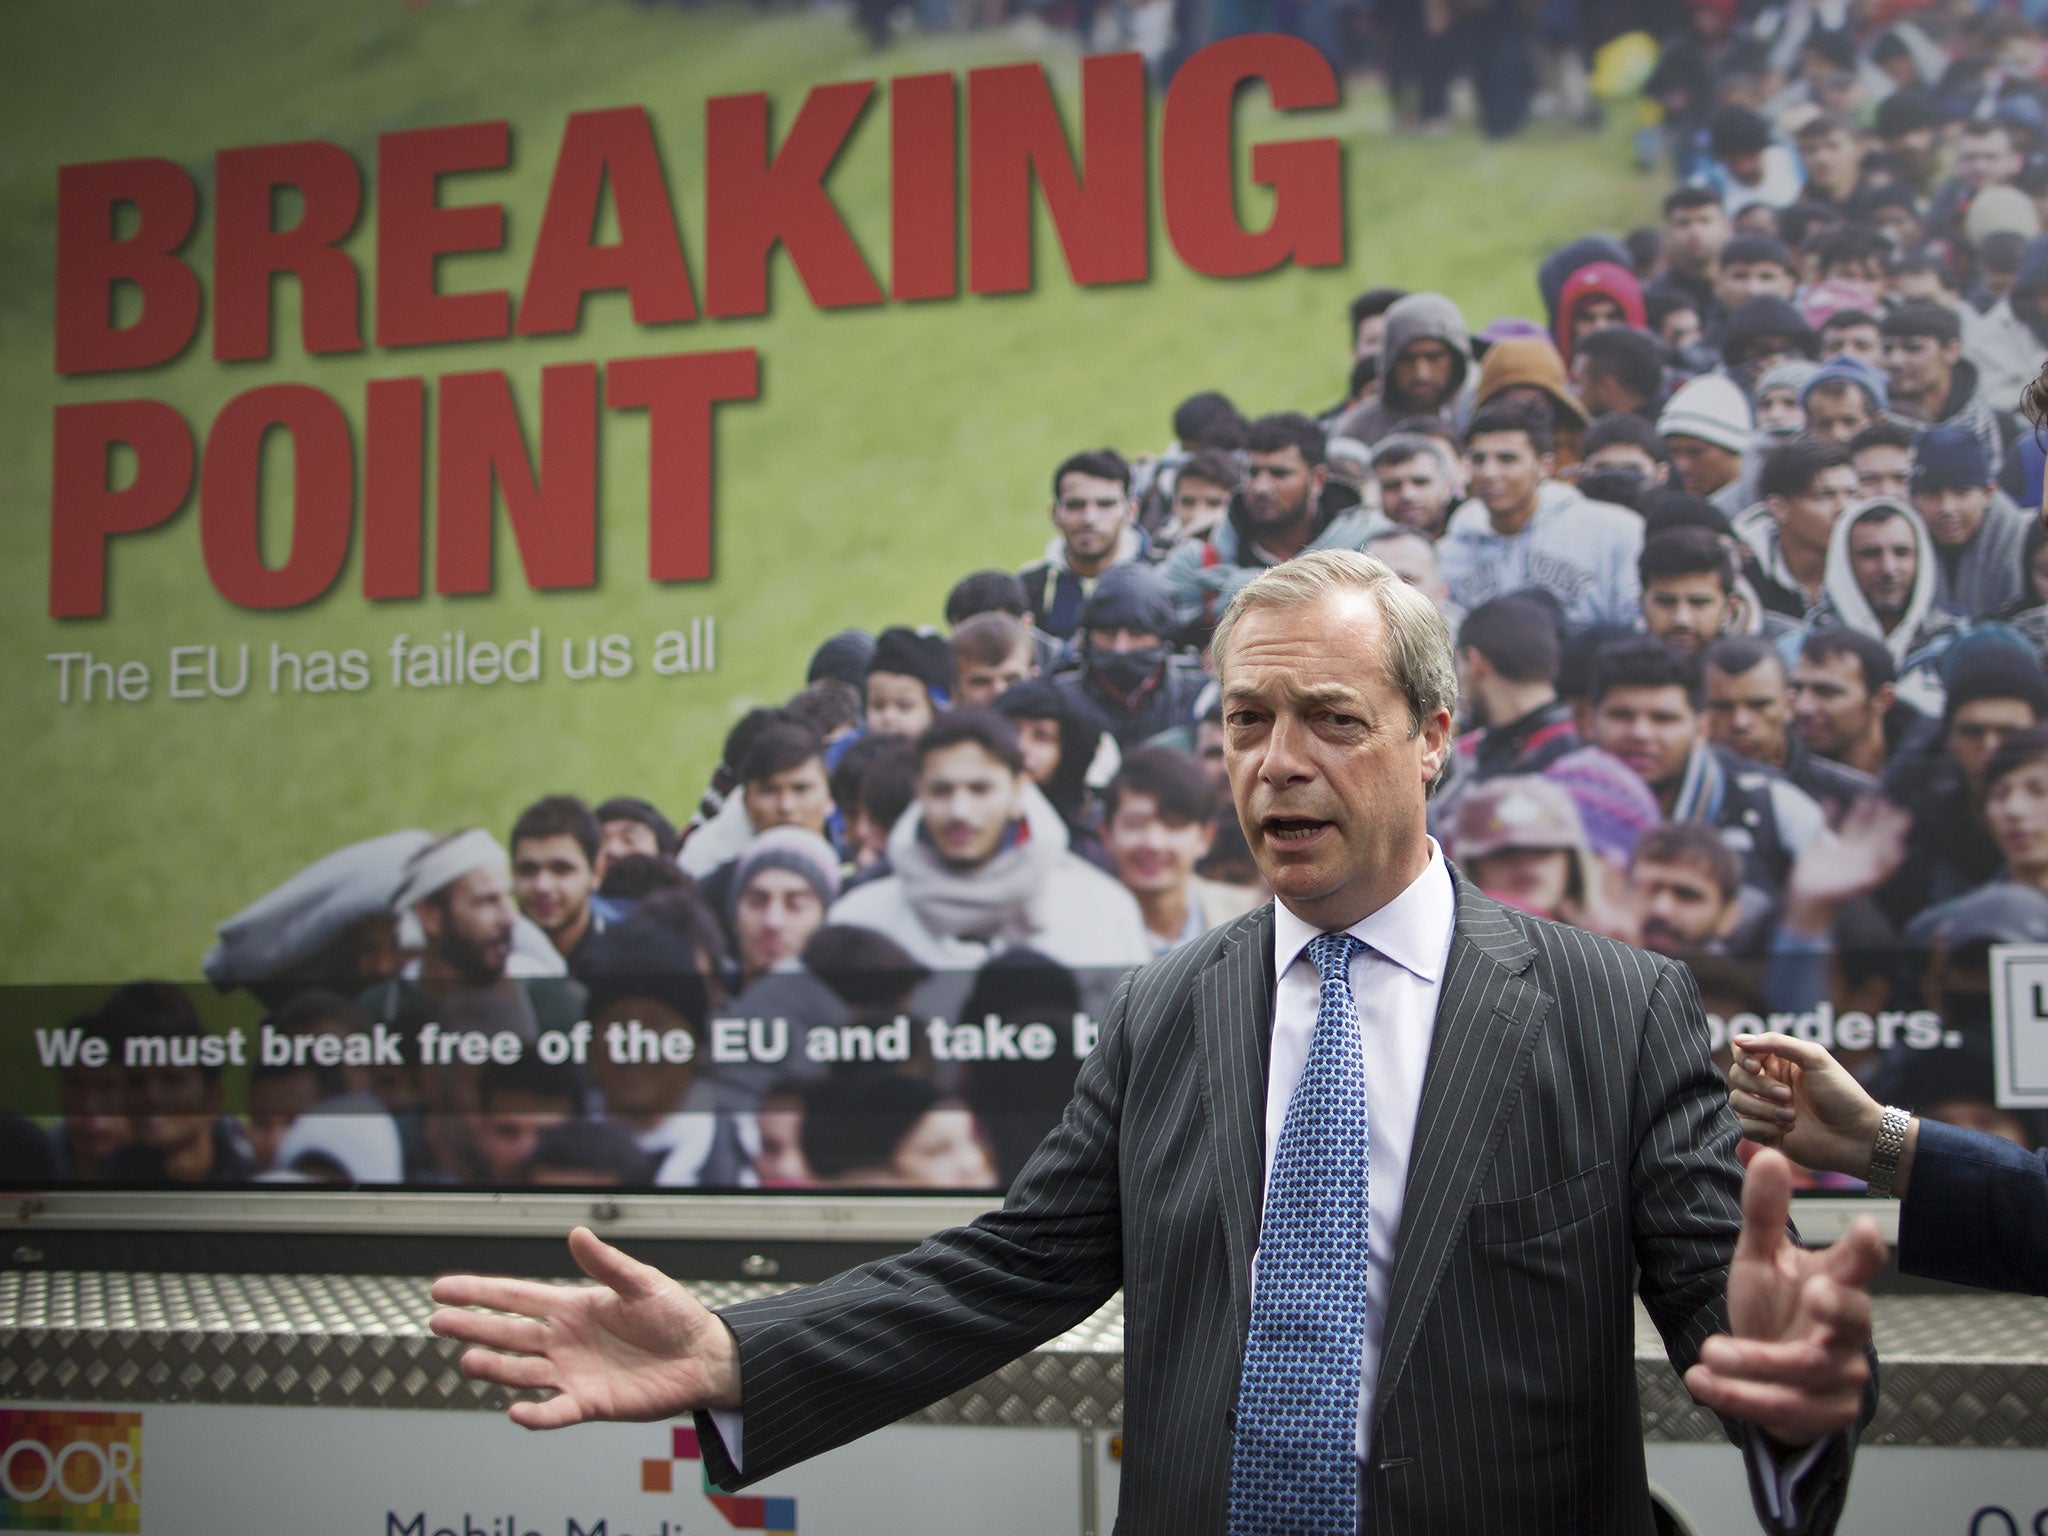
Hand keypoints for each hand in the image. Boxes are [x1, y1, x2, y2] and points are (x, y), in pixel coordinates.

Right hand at [429, 1226, 741, 1428]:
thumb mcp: (642, 1282)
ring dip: (495, 1368)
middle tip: (437, 1322)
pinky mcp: (590, 1402)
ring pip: (522, 1372)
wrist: (702, 1357)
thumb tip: (576, 1233)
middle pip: (507, 1333)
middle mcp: (563, 1340)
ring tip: (469, 1361)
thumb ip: (607, 1263)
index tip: (441, 1288)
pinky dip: (536, 1414)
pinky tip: (516, 1412)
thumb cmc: (674, 1316)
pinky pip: (556, 1411)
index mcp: (571, 1307)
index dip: (478, 1292)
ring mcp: (572, 1372)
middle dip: (471, 1327)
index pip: (514, 1297)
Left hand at [1684, 1150, 1884, 1446]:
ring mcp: (1841, 1374)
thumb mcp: (1761, 1258)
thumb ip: (1765, 1213)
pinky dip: (1739, 1397)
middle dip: (1838, 1308)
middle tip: (1814, 1291)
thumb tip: (1767, 1153)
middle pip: (1854, 1320)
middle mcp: (1848, 1330)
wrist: (1772, 1372)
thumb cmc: (1777, 1304)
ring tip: (1709, 1351)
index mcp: (1836, 1282)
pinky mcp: (1824, 1413)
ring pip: (1807, 1370)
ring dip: (1755, 1363)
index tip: (1865, 1227)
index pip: (1859, 1263)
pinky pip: (1784, 1409)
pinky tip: (1701, 1381)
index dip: (1864, 1249)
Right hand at [1728, 1031, 1885, 1179]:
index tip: (1757, 1066)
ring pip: (1738, 1101)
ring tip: (1792, 1116)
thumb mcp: (1816, 1058)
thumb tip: (1739, 1039)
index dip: (1743, 1057)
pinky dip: (1761, 1126)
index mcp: (1780, 1063)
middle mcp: (1769, 1084)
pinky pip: (1743, 1126)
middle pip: (1738, 1076)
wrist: (1857, 1137)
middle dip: (1761, 1086)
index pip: (1743, 1051)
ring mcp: (1766, 1109)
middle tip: (1788, 1095)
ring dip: (1764, 1108)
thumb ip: (1778, 1043)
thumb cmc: (1843, 1095)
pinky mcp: (1765, 1133)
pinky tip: (1785, 1129)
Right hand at [1782, 796, 1908, 927]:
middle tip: (1888, 802)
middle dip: (1881, 818)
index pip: (1886, 843)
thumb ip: (1879, 867)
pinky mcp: (1821, 848)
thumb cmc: (1834, 895)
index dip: (1894, 830)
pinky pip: (1825, 827)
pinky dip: (1828, 815)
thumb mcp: (1860, 883)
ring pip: (1853, 827)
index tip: (1902, 815)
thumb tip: (1898, 853)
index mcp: (1868, 863)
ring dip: (1860, 813)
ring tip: (1866, 798)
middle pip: (1872, 833)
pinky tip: (1829, 801)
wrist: (1807, 901)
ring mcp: (1839, 851)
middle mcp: (1857, 856)